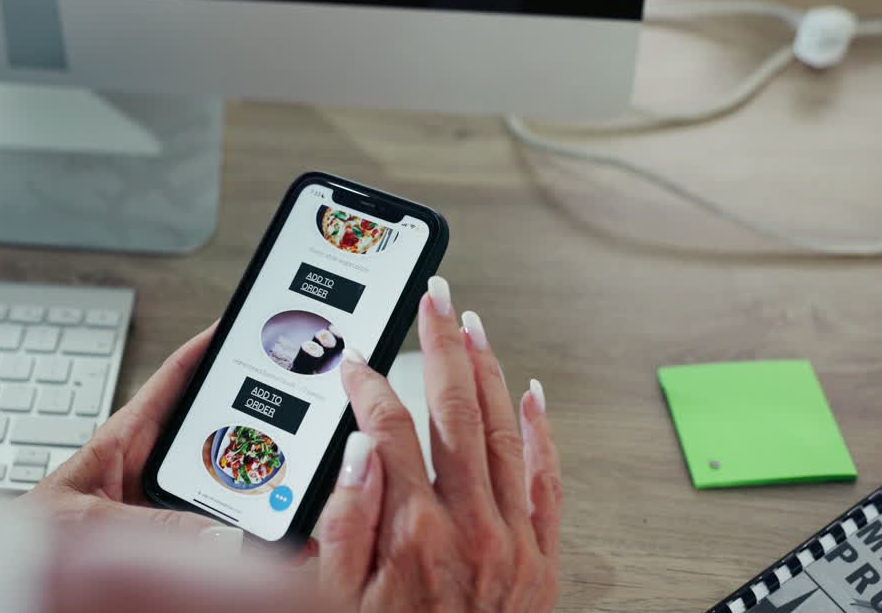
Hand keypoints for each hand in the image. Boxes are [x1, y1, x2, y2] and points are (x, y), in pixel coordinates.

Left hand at [29, 323, 340, 612]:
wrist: (8, 588)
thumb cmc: (23, 546)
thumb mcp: (82, 522)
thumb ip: (144, 523)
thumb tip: (216, 532)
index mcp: (122, 443)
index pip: (173, 382)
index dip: (210, 350)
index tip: (246, 328)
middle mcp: (148, 473)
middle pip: (214, 439)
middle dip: (255, 432)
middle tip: (297, 427)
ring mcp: (160, 509)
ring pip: (221, 492)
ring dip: (252, 495)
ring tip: (288, 497)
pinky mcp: (168, 546)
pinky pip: (214, 541)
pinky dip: (242, 541)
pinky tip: (264, 546)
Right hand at [318, 276, 561, 611]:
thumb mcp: (334, 602)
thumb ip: (342, 526)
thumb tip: (357, 454)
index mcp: (413, 532)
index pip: (387, 428)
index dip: (365, 386)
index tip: (355, 364)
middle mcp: (470, 525)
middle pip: (453, 409)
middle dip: (440, 342)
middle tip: (434, 298)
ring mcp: (512, 538)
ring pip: (503, 429)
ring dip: (489, 369)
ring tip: (474, 325)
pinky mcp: (541, 556)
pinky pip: (547, 478)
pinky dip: (541, 430)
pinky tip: (531, 392)